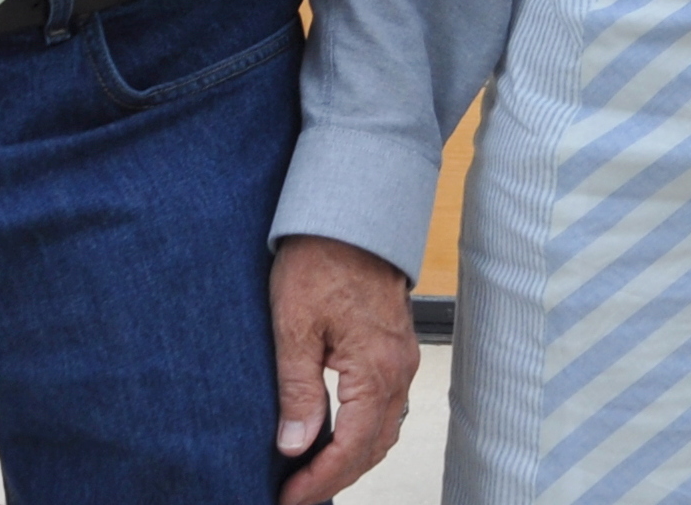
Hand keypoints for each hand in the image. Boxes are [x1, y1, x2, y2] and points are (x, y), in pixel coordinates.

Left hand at [270, 234, 421, 503]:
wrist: (351, 214)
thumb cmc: (320, 261)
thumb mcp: (294, 327)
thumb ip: (298, 390)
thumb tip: (296, 445)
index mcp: (375, 369)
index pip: (352, 448)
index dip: (319, 480)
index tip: (289, 497)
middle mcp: (398, 368)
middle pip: (374, 446)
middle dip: (337, 477)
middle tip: (297, 494)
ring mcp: (402, 357)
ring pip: (385, 428)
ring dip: (353, 457)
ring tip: (314, 472)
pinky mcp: (396, 346)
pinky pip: (388, 405)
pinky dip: (365, 431)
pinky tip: (338, 433)